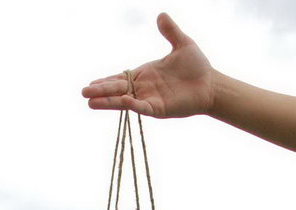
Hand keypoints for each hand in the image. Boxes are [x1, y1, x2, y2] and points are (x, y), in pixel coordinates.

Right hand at [81, 13, 214, 117]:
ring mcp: (151, 100)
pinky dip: (133, 105)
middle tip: (83, 94)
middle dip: (101, 91)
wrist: (211, 83)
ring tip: (91, 104)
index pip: (120, 78)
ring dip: (109, 102)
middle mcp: (144, 89)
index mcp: (145, 74)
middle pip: (117, 89)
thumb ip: (170, 31)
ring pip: (125, 101)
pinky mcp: (160, 109)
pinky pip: (143, 107)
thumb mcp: (182, 43)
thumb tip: (161, 15)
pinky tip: (123, 101)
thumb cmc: (197, 66)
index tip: (90, 84)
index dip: (105, 80)